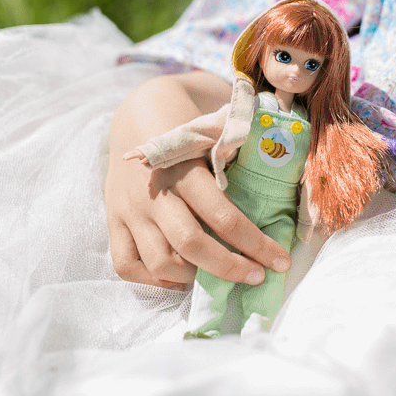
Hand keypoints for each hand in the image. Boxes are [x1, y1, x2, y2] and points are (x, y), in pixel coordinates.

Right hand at [105, 72, 292, 288]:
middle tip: (256, 276)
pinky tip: (179, 277)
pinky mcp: (112, 222)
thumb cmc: (188, 130)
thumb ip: (237, 165)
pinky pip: (127, 266)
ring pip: (160, 262)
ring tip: (216, 276)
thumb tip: (283, 202)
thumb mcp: (213, 137)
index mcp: (183, 168)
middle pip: (192, 245)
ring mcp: (129, 210)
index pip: (224, 217)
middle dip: (230, 268)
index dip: (256, 245)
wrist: (137, 115)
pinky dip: (155, 280)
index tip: (280, 261)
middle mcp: (154, 192)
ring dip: (194, 277)